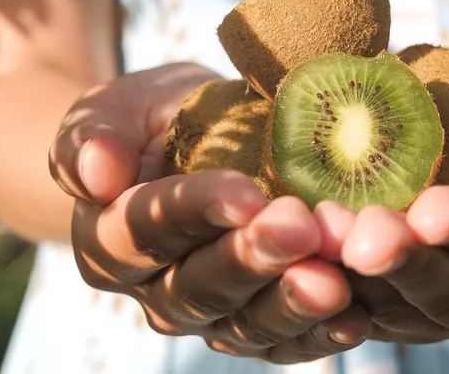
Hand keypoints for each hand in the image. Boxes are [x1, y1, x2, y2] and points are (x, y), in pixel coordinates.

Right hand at [48, 63, 371, 363]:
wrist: (196, 146)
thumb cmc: (156, 121)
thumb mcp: (118, 106)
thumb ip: (93, 133)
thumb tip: (94, 172)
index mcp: (109, 237)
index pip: (144, 229)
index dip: (194, 211)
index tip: (245, 193)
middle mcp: (154, 288)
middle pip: (198, 286)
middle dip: (251, 260)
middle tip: (300, 229)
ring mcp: (207, 314)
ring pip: (243, 324)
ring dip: (290, 304)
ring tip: (334, 283)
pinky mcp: (254, 324)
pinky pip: (283, 341)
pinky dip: (319, 334)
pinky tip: (355, 316)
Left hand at [339, 82, 448, 344]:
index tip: (432, 209)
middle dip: (409, 265)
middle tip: (365, 235)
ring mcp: (444, 320)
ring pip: (400, 312)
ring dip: (359, 280)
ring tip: (321, 237)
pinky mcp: (395, 317)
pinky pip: (361, 313)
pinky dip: (330, 290)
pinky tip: (299, 260)